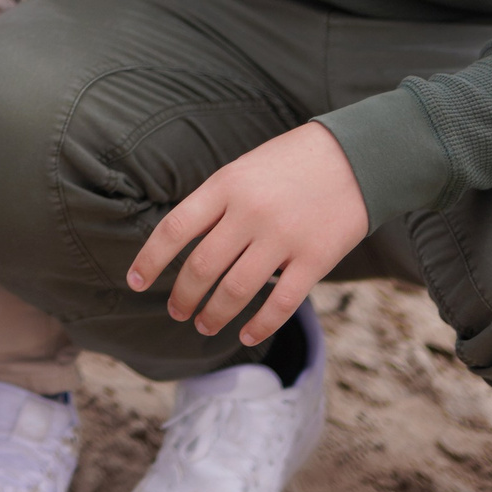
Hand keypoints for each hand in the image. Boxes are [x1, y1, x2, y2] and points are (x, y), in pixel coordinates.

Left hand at [126, 121, 369, 347]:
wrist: (356, 156)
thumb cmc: (290, 163)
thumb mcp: (243, 170)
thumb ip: (216, 205)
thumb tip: (184, 248)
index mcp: (225, 185)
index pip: (175, 228)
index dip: (150, 260)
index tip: (135, 282)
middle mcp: (250, 212)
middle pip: (201, 267)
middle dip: (183, 296)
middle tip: (176, 312)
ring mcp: (283, 237)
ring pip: (236, 290)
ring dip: (214, 315)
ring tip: (204, 326)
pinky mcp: (315, 259)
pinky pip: (280, 302)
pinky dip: (260, 325)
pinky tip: (247, 335)